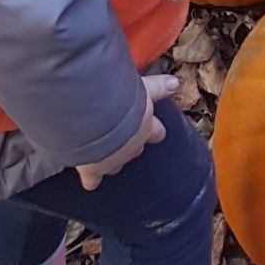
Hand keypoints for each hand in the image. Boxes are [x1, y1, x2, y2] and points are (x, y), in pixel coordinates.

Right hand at [76, 74, 178, 190]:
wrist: (95, 118)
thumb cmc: (118, 99)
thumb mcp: (142, 87)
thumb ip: (158, 86)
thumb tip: (175, 83)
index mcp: (143, 126)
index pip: (155, 131)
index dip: (155, 130)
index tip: (156, 131)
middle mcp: (130, 147)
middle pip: (135, 149)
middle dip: (132, 144)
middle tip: (126, 136)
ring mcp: (112, 160)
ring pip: (116, 165)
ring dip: (113, 158)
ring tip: (105, 152)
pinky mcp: (92, 171)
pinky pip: (92, 180)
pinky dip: (91, 179)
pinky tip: (90, 179)